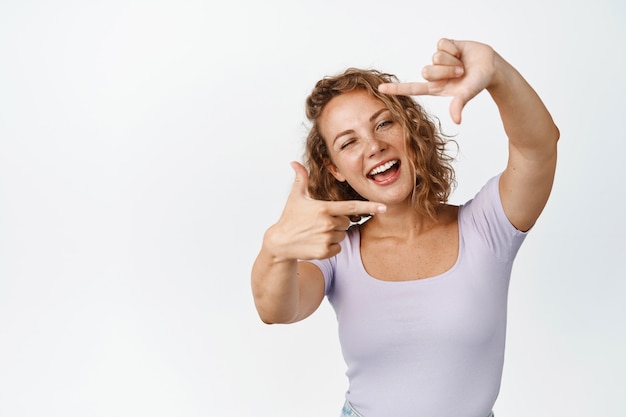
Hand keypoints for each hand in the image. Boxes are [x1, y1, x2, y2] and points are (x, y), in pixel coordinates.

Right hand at [265, 162, 385, 260]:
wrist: (280, 242)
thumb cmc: (290, 217)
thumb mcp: (295, 197)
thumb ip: (300, 178)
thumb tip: (294, 162)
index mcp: (324, 208)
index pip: (352, 207)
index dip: (369, 207)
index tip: (384, 207)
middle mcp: (327, 223)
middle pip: (347, 222)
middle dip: (337, 221)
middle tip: (320, 222)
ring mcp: (327, 239)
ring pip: (342, 235)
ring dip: (333, 234)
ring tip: (316, 233)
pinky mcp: (325, 252)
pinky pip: (338, 248)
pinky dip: (331, 246)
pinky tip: (317, 242)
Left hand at [378, 38, 497, 123]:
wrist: (491, 66)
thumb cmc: (478, 82)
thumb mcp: (468, 93)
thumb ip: (459, 104)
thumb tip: (457, 120)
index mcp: (435, 87)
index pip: (412, 88)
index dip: (396, 89)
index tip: (380, 90)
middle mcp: (434, 74)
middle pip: (426, 70)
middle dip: (446, 71)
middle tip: (460, 73)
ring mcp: (438, 60)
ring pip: (435, 57)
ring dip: (452, 60)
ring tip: (462, 64)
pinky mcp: (444, 46)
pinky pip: (442, 44)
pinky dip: (454, 48)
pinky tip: (460, 52)